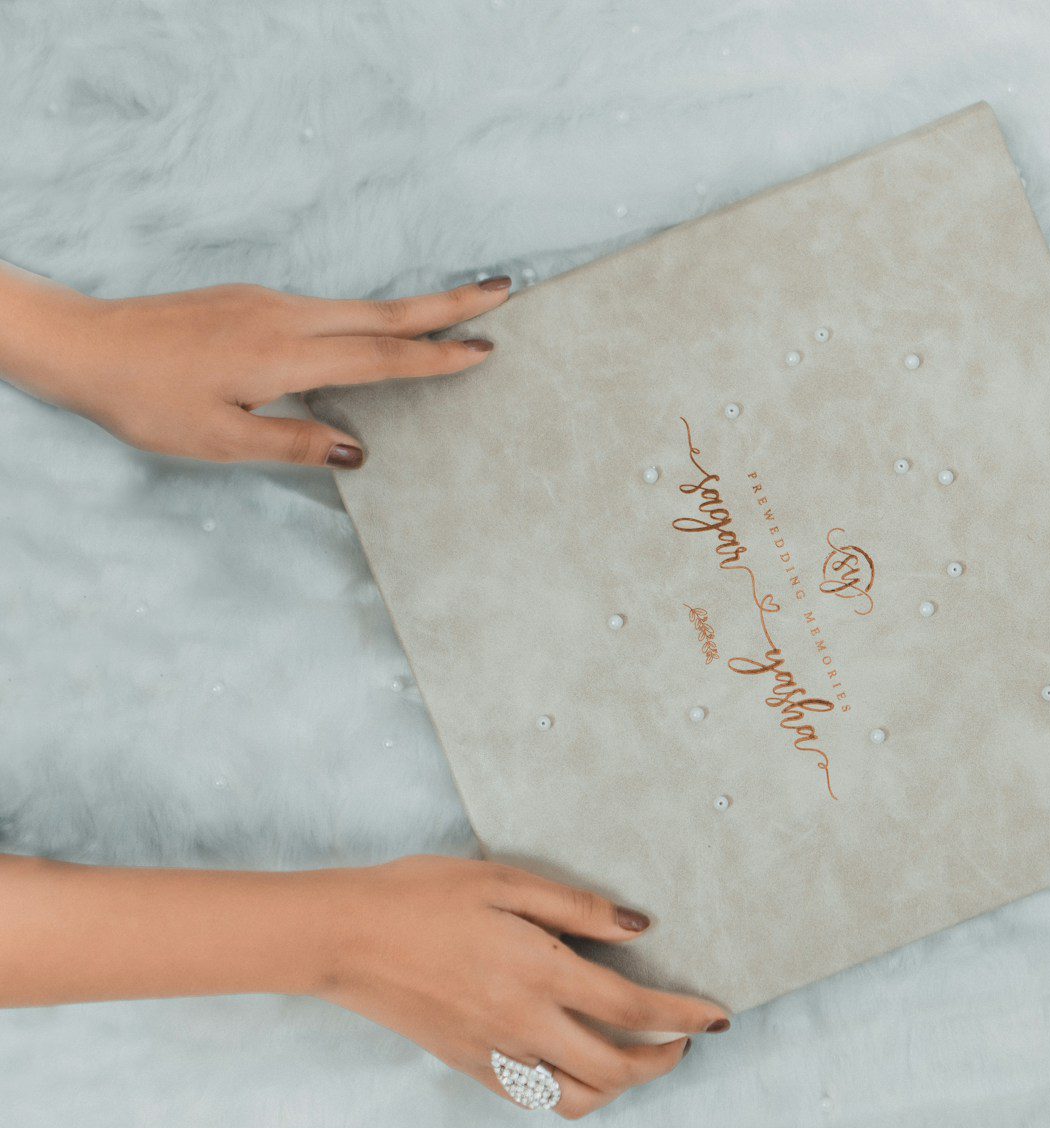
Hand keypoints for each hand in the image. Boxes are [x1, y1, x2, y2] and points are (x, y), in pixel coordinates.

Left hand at [0, 262, 509, 468]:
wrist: (83, 346)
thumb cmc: (145, 400)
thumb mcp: (217, 441)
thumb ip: (292, 445)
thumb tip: (358, 453)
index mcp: (284, 356)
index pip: (379, 356)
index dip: (436, 355)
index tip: (485, 348)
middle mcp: (285, 317)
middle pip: (384, 312)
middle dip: (448, 305)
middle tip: (503, 290)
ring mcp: (268, 302)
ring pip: (358, 306)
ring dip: (413, 309)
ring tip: (457, 309)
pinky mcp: (252, 301)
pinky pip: (329, 309)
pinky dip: (371, 316)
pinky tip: (378, 330)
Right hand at [320, 856, 730, 1118]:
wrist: (345, 937)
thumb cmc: (423, 895)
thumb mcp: (506, 880)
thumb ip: (577, 908)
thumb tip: (639, 927)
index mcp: (539, 972)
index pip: (633, 1012)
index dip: (685, 1017)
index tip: (717, 1017)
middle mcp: (523, 1023)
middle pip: (617, 1069)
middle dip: (665, 1060)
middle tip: (686, 1037)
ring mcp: (495, 1053)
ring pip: (578, 1099)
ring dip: (622, 1085)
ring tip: (638, 1054)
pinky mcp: (470, 1066)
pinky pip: (535, 1096)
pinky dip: (572, 1090)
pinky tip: (577, 1059)